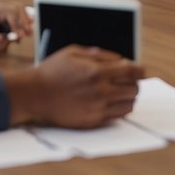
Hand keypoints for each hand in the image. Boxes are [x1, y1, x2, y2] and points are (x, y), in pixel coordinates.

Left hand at [0, 4, 32, 51]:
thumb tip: (4, 41)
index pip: (10, 11)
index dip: (18, 23)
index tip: (19, 36)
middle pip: (17, 12)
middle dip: (23, 23)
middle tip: (27, 35)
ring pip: (15, 22)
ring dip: (16, 32)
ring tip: (12, 42)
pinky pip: (8, 31)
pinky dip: (10, 37)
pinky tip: (3, 45)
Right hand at [5, 46, 144, 127]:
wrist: (33, 94)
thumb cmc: (51, 71)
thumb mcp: (73, 52)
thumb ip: (100, 54)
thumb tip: (120, 59)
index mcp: (96, 72)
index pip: (132, 71)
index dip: (140, 70)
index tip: (141, 70)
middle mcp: (100, 91)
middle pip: (134, 89)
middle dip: (134, 83)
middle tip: (127, 81)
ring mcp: (97, 108)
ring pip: (129, 105)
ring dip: (128, 97)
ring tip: (119, 93)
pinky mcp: (92, 121)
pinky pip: (117, 117)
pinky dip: (118, 109)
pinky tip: (110, 102)